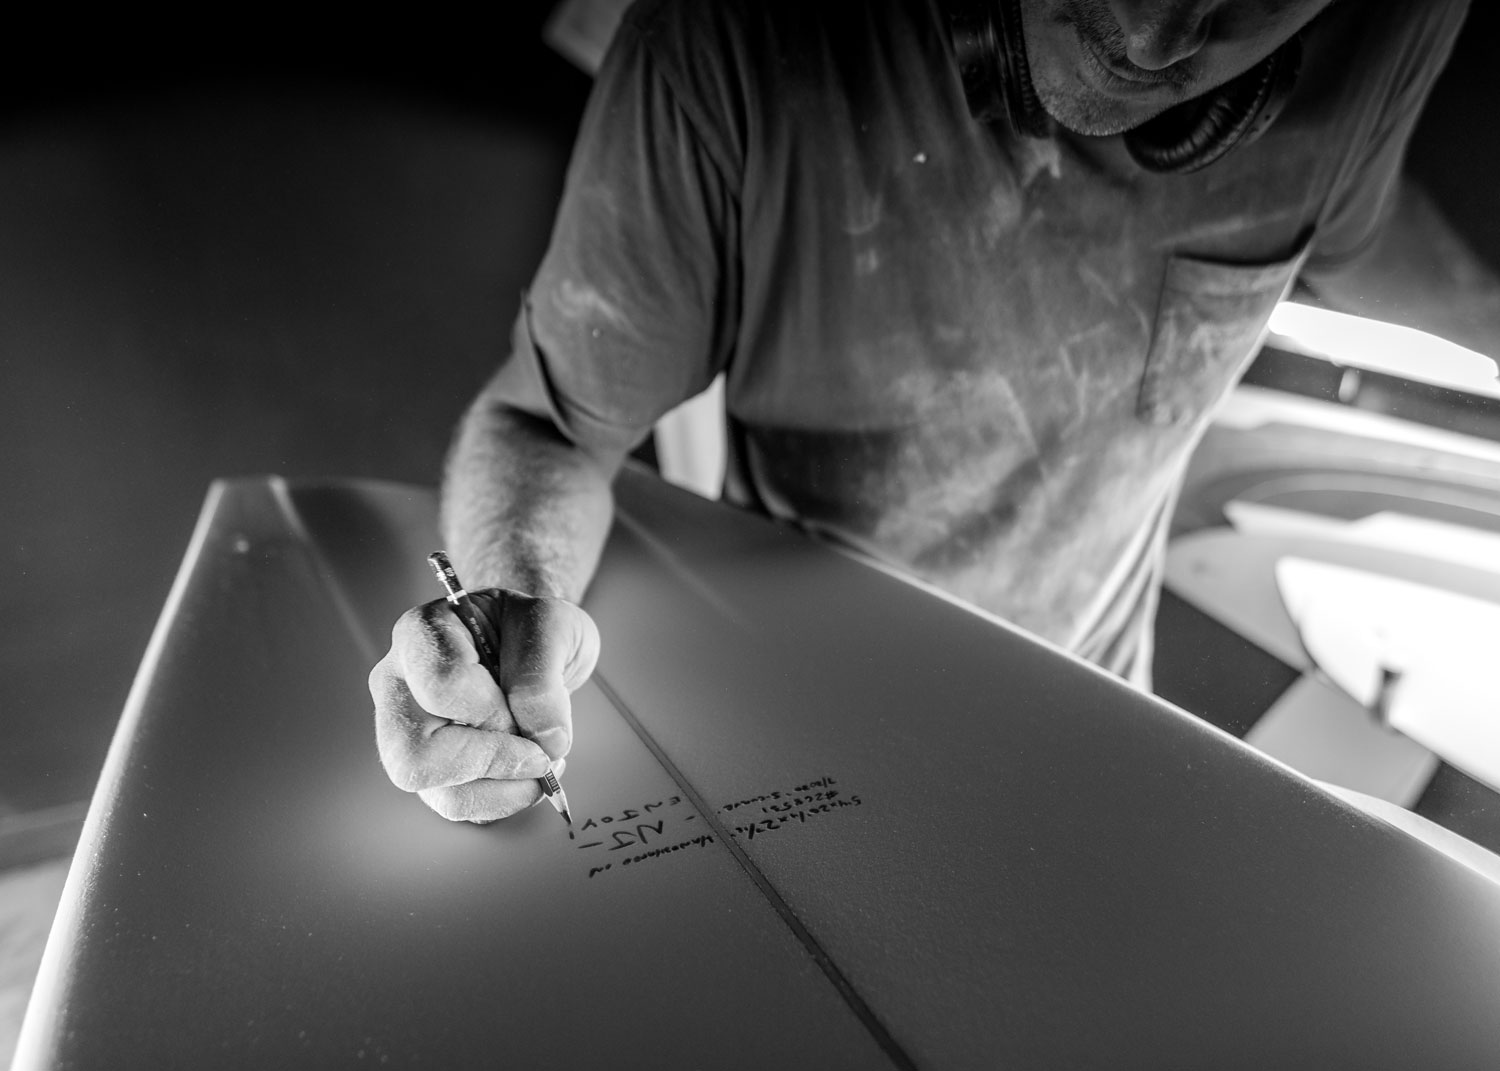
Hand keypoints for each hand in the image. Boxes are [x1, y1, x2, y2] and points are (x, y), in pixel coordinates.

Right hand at [369, 589, 599, 821]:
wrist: (531, 642)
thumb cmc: (532, 627)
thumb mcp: (553, 624)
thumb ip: (542, 677)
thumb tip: (545, 740)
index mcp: (421, 636)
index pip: (442, 686)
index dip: (493, 711)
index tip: (528, 711)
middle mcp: (399, 688)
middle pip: (413, 758)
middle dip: (489, 763)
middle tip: (536, 750)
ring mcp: (408, 734)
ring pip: (436, 793)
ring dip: (503, 790)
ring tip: (542, 762)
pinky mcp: (432, 768)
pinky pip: (458, 805)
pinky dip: (503, 798)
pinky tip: (527, 771)